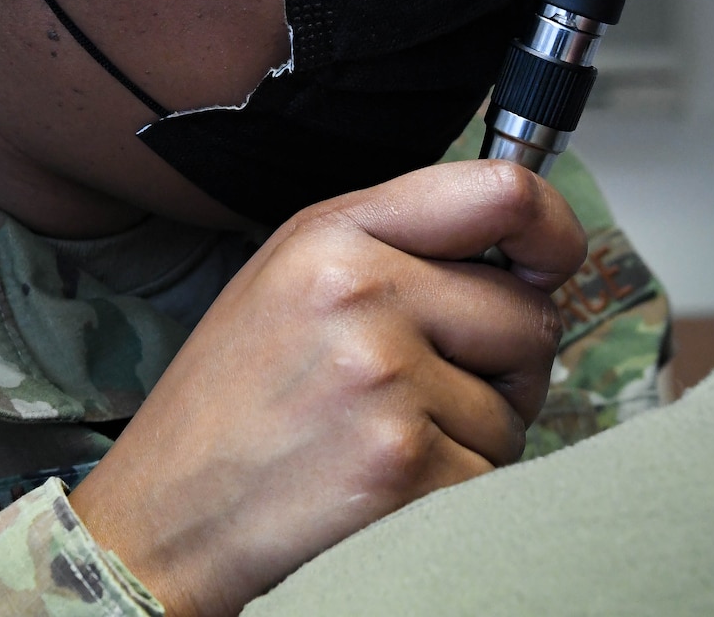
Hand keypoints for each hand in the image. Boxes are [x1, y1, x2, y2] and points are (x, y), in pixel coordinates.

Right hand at [69, 160, 584, 615]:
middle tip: (425, 391)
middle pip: (528, 315)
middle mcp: (360, 292)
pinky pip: (493, 476)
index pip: (500, 192)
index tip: (553, 261)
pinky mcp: (403, 466)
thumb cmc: (229, 404)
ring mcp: (383, 379)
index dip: (551, 228)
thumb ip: (395, 244)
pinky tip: (381, 489)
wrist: (160, 521)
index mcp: (332, 235)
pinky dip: (453, 494)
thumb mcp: (289, 281)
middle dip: (503, 364)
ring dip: (472, 436)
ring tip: (379, 441)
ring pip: (515, 408)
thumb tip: (526, 249)